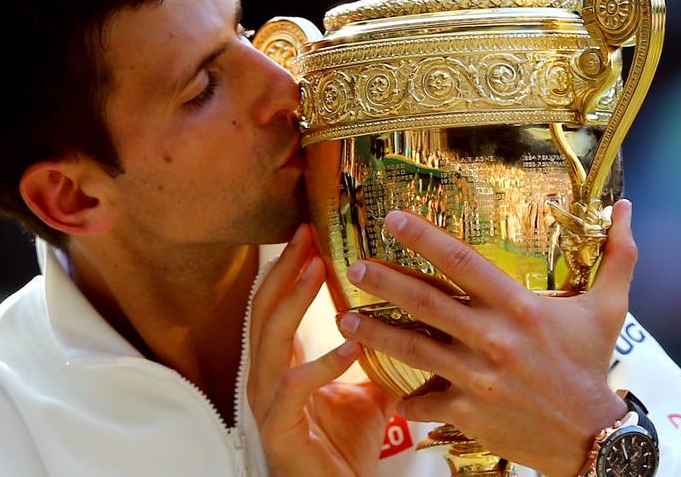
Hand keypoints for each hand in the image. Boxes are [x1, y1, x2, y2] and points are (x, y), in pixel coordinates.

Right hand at [248, 223, 396, 476]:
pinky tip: (349, 345)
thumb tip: (417, 322)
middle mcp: (266, 378)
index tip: (310, 232)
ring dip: (293, 301)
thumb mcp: (369, 393)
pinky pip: (295, 388)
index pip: (274, 304)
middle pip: (263, 311)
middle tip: (307, 235)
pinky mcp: (280, 430)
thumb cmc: (345, 449)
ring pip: (270, 340)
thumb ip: (379, 357)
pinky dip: (321, 363)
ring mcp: (268, 403)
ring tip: (316, 269)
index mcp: (281, 365)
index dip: (288, 267)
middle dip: (285, 270)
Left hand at [338, 199, 639, 475]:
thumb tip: (628, 206)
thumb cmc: (593, 366)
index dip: (424, 237)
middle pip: (425, 301)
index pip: (462, 261)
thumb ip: (617, 256)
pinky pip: (424, 401)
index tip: (392, 218)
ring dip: (375, 332)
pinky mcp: (467, 412)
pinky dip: (406, 398)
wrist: (592, 438)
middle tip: (354, 266)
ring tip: (345, 319)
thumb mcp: (610, 308)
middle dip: (384, 281)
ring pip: (413, 349)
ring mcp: (477, 377)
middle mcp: (493, 338)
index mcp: (519, 307)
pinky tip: (388, 390)